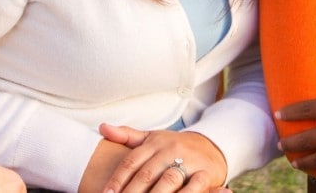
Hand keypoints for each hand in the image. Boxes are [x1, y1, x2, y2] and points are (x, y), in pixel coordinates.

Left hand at [91, 123, 227, 192]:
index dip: (117, 179)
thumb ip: (127, 136)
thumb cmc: (176, 146)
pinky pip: (193, 187)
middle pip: (146, 174)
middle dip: (130, 192)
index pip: (131, 162)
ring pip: (167, 180)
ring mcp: (189, 161)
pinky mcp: (206, 172)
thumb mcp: (152, 138)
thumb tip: (102, 128)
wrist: (213, 144)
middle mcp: (171, 149)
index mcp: (155, 142)